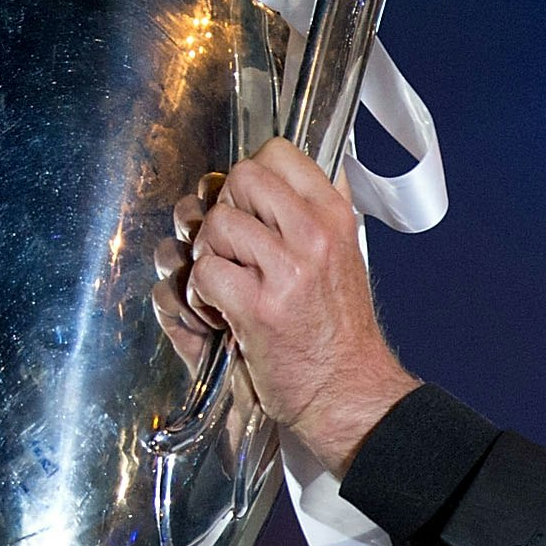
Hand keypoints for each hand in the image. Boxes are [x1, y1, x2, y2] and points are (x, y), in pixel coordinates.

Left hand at [166, 137, 419, 473]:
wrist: (346, 392)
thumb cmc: (337, 332)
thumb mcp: (343, 253)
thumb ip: (314, 210)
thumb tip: (286, 167)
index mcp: (334, 215)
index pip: (276, 153)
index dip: (249, 180)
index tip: (250, 211)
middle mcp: (314, 234)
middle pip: (239, 179)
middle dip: (224, 212)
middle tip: (233, 250)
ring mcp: (287, 270)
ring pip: (215, 224)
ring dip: (208, 257)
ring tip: (227, 286)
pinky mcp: (258, 307)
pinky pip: (203, 272)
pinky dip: (199, 296)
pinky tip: (221, 314)